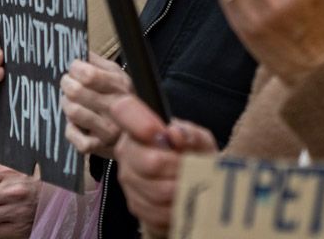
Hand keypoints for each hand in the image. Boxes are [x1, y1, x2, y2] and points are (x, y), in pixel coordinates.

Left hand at [60, 53, 132, 158]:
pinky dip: (70, 129)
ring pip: (73, 112)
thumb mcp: (117, 76)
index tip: (74, 67)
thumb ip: (98, 62)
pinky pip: (74, 137)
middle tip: (67, 83)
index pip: (90, 75)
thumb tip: (80, 49)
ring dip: (66, 104)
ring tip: (70, 101)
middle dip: (67, 84)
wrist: (141, 135)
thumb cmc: (123, 100)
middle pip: (77, 92)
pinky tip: (75, 124)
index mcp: (120, 86)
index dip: (75, 68)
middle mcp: (116, 108)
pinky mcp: (99, 147)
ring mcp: (108, 130)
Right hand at [111, 95, 216, 237]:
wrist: (192, 182)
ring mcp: (128, 179)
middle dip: (179, 168)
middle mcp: (126, 151)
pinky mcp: (134, 204)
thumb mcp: (198, 139)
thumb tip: (174, 134)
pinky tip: (183, 201)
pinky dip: (175, 209)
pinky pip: (156, 213)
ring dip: (181, 191)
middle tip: (193, 169)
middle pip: (150, 162)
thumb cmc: (193, 154)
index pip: (124, 110)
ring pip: (157, 191)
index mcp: (137, 125)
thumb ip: (190, 133)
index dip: (141, 121)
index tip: (162, 133)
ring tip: (193, 186)